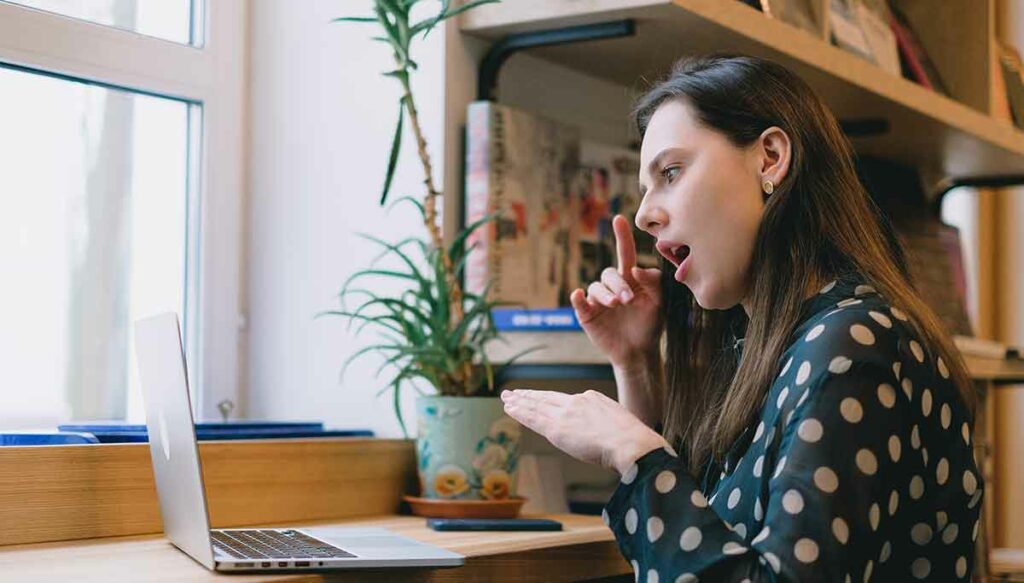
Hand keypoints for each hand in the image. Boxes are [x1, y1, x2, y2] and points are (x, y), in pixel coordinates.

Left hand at [500, 388, 668, 474]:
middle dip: (529, 396)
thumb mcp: (620, 423)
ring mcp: (566, 414)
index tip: (540, 397)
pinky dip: (520, 413)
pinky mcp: (557, 429)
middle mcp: (576, 402)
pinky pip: (534, 419)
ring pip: (537, 406)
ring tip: (507, 398)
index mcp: (592, 398)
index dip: (549, 399)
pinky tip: (510, 408)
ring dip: (520, 402)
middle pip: (547, 398)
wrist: (631, 443)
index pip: (565, 399)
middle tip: (514, 392)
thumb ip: (607, 424)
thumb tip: (607, 435)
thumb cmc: (633, 441)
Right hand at [570, 215, 663, 367]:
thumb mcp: (659, 302)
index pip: (625, 254)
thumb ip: (653, 282)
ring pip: (596, 287)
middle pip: (610, 274)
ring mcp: (598, 300)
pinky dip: (577, 297)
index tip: (619, 219)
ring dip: (606, 293)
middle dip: (619, 285)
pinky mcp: (587, 314)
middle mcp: (612, 286)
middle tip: (628, 300)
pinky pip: (579, 302)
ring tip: (616, 304)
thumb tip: (635, 269)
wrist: (639, 352)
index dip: (622, 237)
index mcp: (630, 280)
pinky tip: (579, 295)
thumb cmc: (650, 325)